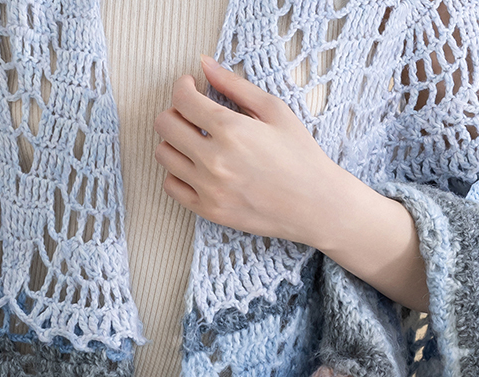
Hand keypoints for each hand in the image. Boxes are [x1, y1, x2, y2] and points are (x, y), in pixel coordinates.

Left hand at [154, 54, 359, 247]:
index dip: (182, 86)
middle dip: (174, 111)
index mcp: (231, 129)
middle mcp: (213, 159)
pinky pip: (170, 185)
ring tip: (194, 139)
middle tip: (191, 112)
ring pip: (163, 154)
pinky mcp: (207, 210)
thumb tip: (204, 64)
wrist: (315, 205)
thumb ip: (235, 85)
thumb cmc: (300, 154)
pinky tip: (195, 165)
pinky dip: (176, 171)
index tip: (191, 86)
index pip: (182, 99)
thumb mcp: (275, 110)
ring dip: (173, 141)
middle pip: (164, 125)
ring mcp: (208, 187)